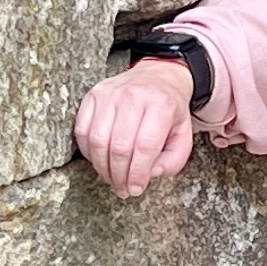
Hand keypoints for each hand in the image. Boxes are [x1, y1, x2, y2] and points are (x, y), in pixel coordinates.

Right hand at [74, 58, 197, 197]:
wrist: (158, 76)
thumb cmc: (170, 110)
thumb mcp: (184, 133)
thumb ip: (173, 159)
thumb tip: (150, 174)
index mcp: (162, 104)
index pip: (145, 146)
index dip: (137, 173)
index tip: (135, 189)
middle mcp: (134, 96)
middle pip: (119, 146)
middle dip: (119, 175)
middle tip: (122, 189)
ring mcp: (111, 94)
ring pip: (97, 140)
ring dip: (102, 167)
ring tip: (111, 178)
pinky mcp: (93, 95)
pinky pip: (82, 131)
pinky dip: (88, 152)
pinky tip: (99, 161)